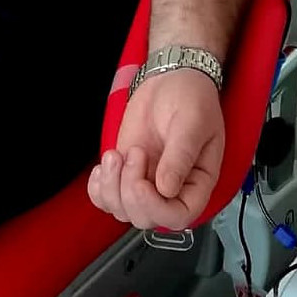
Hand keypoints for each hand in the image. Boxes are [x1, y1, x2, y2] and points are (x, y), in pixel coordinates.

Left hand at [88, 69, 224, 230]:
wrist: (171, 78)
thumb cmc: (192, 97)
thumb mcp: (192, 122)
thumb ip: (181, 155)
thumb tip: (166, 189)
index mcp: (197, 181)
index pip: (179, 216)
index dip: (158, 209)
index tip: (143, 184)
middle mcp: (172, 188)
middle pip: (146, 217)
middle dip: (130, 192)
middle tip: (133, 154)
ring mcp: (147, 182)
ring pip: (123, 210)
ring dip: (112, 187)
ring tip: (117, 154)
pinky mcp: (126, 172)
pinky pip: (106, 198)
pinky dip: (99, 188)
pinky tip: (105, 165)